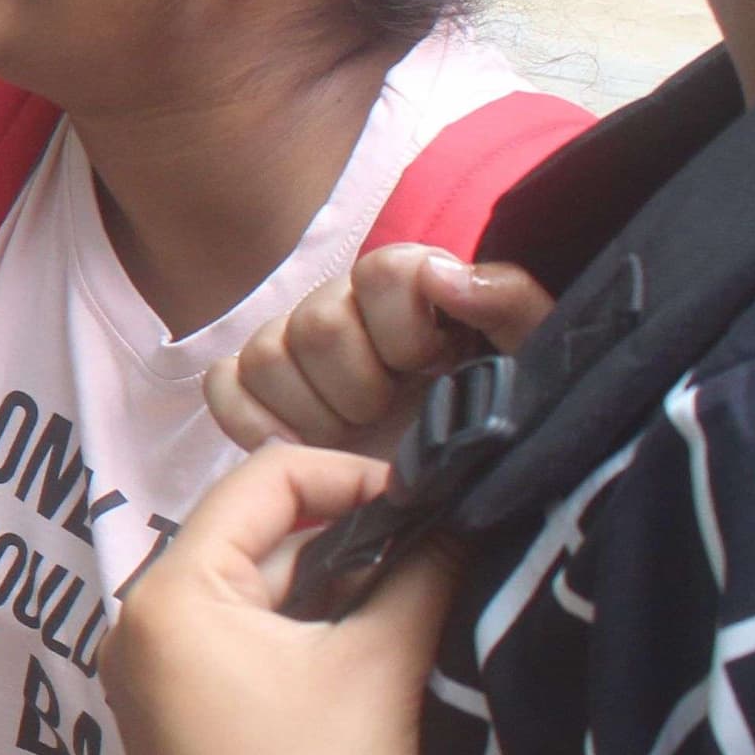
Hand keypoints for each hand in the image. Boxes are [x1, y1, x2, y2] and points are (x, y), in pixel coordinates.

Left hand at [109, 445, 453, 754]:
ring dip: (325, 585)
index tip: (430, 498)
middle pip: (247, 536)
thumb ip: (419, 573)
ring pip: (247, 595)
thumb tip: (452, 520)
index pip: (260, 481)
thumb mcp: (380, 665)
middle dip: (342, 531)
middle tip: (432, 544)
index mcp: (165, 595)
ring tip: (411, 592)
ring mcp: (147, 685)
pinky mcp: (174, 732)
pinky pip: (235, 649)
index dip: (352, 473)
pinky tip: (363, 652)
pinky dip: (297, 635)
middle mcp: (135, 629)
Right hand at [207, 247, 553, 455]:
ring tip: (352, 440)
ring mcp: (291, 349)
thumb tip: (444, 276)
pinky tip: (297, 446)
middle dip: (358, 388)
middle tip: (392, 418)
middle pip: (316, 325)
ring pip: (264, 354)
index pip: (381, 271)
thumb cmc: (495, 417)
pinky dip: (252, 420)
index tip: (431, 368)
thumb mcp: (530, 359)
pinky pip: (224, 384)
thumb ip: (508, 302)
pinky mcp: (256, 390)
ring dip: (311, 413)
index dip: (401, 330)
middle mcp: (343, 307)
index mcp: (409, 288)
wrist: (459, 483)